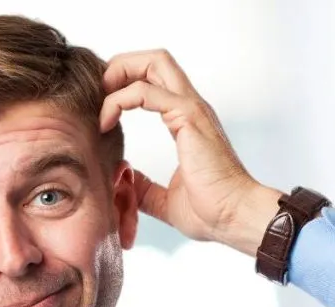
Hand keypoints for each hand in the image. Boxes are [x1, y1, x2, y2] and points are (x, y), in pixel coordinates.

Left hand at [100, 50, 280, 249]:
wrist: (234, 218)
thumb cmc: (211, 212)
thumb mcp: (166, 200)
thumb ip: (145, 188)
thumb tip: (127, 182)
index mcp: (187, 122)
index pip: (156, 81)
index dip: (125, 85)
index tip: (103, 112)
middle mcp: (190, 108)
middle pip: (154, 60)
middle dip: (120, 67)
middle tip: (100, 95)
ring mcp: (191, 109)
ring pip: (153, 63)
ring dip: (119, 74)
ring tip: (101, 102)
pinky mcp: (187, 117)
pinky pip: (145, 92)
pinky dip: (119, 99)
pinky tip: (107, 122)